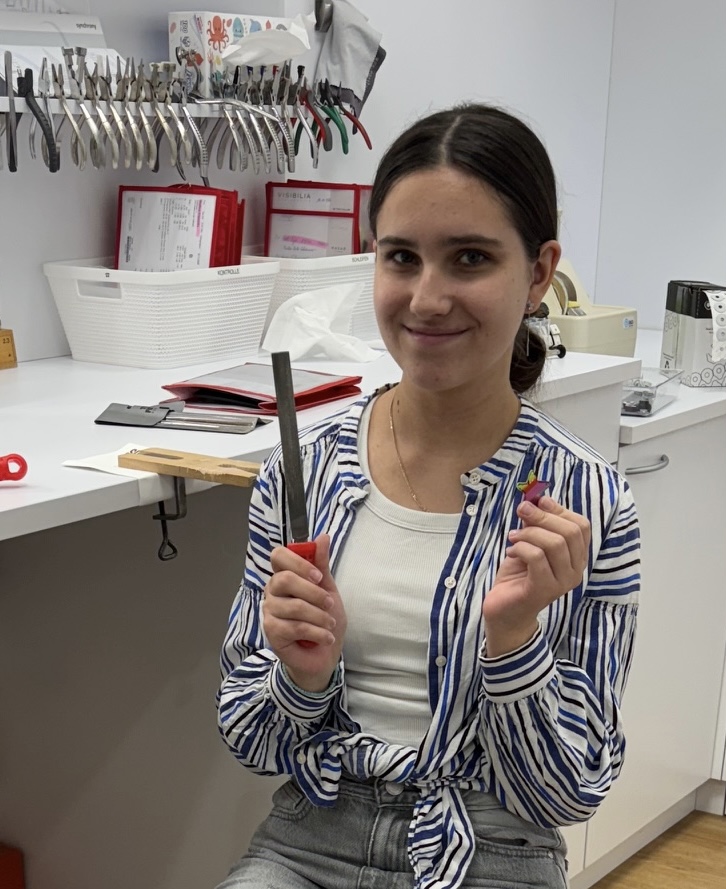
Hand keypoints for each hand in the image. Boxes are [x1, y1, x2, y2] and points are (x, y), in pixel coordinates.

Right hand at [263, 534, 346, 691]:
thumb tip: (323, 537)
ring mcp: (269, 611)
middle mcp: (272, 591)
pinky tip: (326, 637)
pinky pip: (295, 627)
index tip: (319, 576)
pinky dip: (317, 632)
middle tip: (329, 603)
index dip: (299, 563)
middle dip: (313, 592)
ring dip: (320, 616)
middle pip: (284, 579)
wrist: (324, 654)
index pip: (278, 556)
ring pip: (294, 606)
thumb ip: (321, 564)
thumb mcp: (328, 589)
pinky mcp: (271, 632)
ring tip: (330, 624)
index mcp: (284, 576)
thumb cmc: (324, 619)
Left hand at [484, 496, 590, 656]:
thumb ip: (535, 525)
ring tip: (513, 537)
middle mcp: (575, 571)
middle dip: (542, 516)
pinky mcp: (543, 589)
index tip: (538, 502)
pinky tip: (511, 552)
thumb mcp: (528, 543)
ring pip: (554, 543)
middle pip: (570, 532)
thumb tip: (533, 500)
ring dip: (529, 533)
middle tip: (521, 511)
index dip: (560, 509)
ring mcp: (561, 582)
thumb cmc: (518, 576)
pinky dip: (520, 548)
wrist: (504, 611)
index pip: (582, 526)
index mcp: (576, 558)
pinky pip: (536, 557)